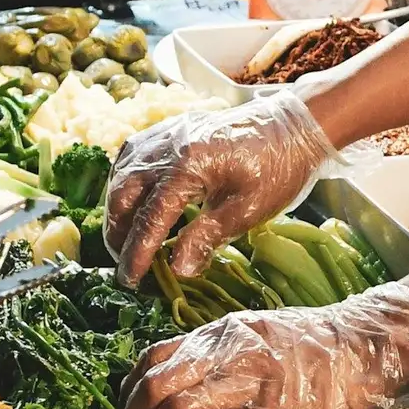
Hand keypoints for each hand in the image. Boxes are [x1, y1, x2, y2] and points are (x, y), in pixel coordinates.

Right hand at [106, 91, 335, 283]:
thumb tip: (177, 270)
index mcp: (187, 167)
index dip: (136, 254)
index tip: (130, 281)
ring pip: (120, 179)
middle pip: (122, 197)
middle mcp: (165, 148)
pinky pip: (130, 161)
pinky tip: (134, 207)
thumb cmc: (276, 169)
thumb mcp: (248, 209)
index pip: (149, 219)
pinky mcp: (165, 132)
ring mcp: (162, 136)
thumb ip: (208, 237)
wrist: (291, 127)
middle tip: (127, 266)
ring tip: (127, 243)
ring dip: (118, 213)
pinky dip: (125, 187)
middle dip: (118, 236)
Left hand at [122, 284, 408, 408]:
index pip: (155, 361)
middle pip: (158, 386)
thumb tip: (166, 389)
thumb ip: (215, 354)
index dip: (130, 394)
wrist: (369, 344)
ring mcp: (253, 384)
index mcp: (223, 333)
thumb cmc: (311, 345)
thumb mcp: (255, 331)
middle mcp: (231, 352)